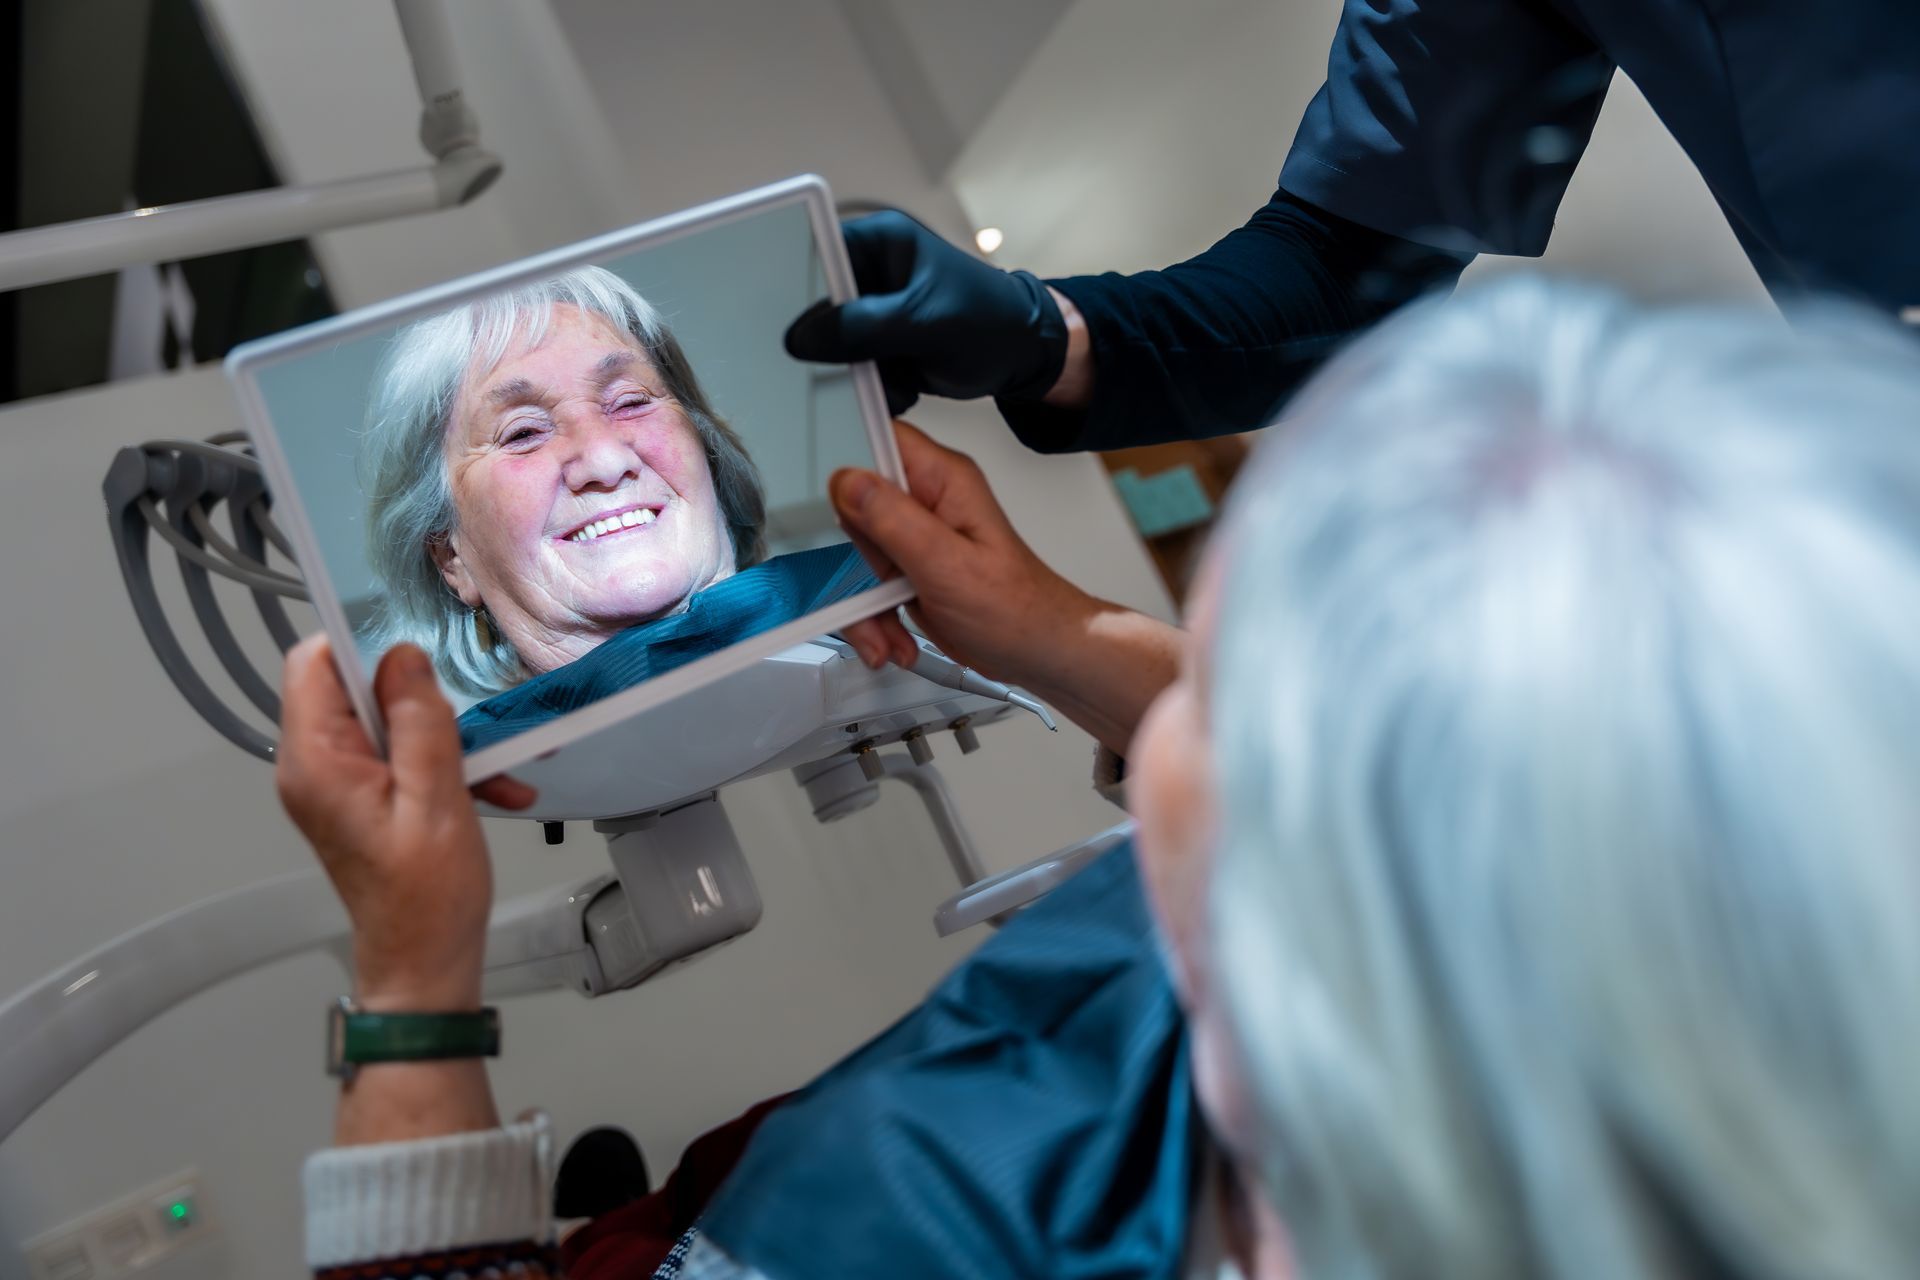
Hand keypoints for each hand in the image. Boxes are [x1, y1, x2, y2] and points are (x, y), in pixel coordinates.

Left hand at [276, 638, 534, 1010]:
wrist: (426, 963)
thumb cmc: (427, 899)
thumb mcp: (436, 799)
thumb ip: (419, 722)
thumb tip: (403, 659)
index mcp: (317, 764)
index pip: (311, 663)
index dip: (361, 644)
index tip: (415, 653)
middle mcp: (314, 769)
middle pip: (353, 689)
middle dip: (421, 699)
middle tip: (464, 726)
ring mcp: (337, 784)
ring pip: (386, 721)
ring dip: (445, 736)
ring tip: (492, 768)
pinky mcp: (361, 798)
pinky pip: (399, 755)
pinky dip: (444, 763)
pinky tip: (489, 787)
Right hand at [786, 211, 1069, 415]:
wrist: (1023, 356)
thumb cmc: (990, 322)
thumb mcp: (924, 321)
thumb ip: (862, 327)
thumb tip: (801, 338)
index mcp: (878, 242)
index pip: (812, 251)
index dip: (793, 285)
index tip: (786, 322)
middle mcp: (868, 274)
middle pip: (815, 306)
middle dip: (832, 344)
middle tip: (860, 360)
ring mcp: (871, 313)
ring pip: (831, 347)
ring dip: (857, 371)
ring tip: (899, 372)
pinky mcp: (878, 346)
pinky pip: (852, 370)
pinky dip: (874, 385)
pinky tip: (905, 382)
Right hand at [831, 423, 1187, 755]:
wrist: (1037, 652)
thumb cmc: (1016, 610)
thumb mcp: (948, 566)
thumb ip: (895, 521)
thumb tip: (849, 481)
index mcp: (943, 482)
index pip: (881, 441)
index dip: (851, 472)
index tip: (847, 519)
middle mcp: (929, 503)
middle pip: (858, 507)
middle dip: (858, 561)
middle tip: (880, 593)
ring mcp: (919, 538)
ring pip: (860, 555)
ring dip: (864, 606)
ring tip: (887, 636)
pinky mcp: (912, 570)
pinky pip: (870, 586)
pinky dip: (874, 620)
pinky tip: (894, 641)